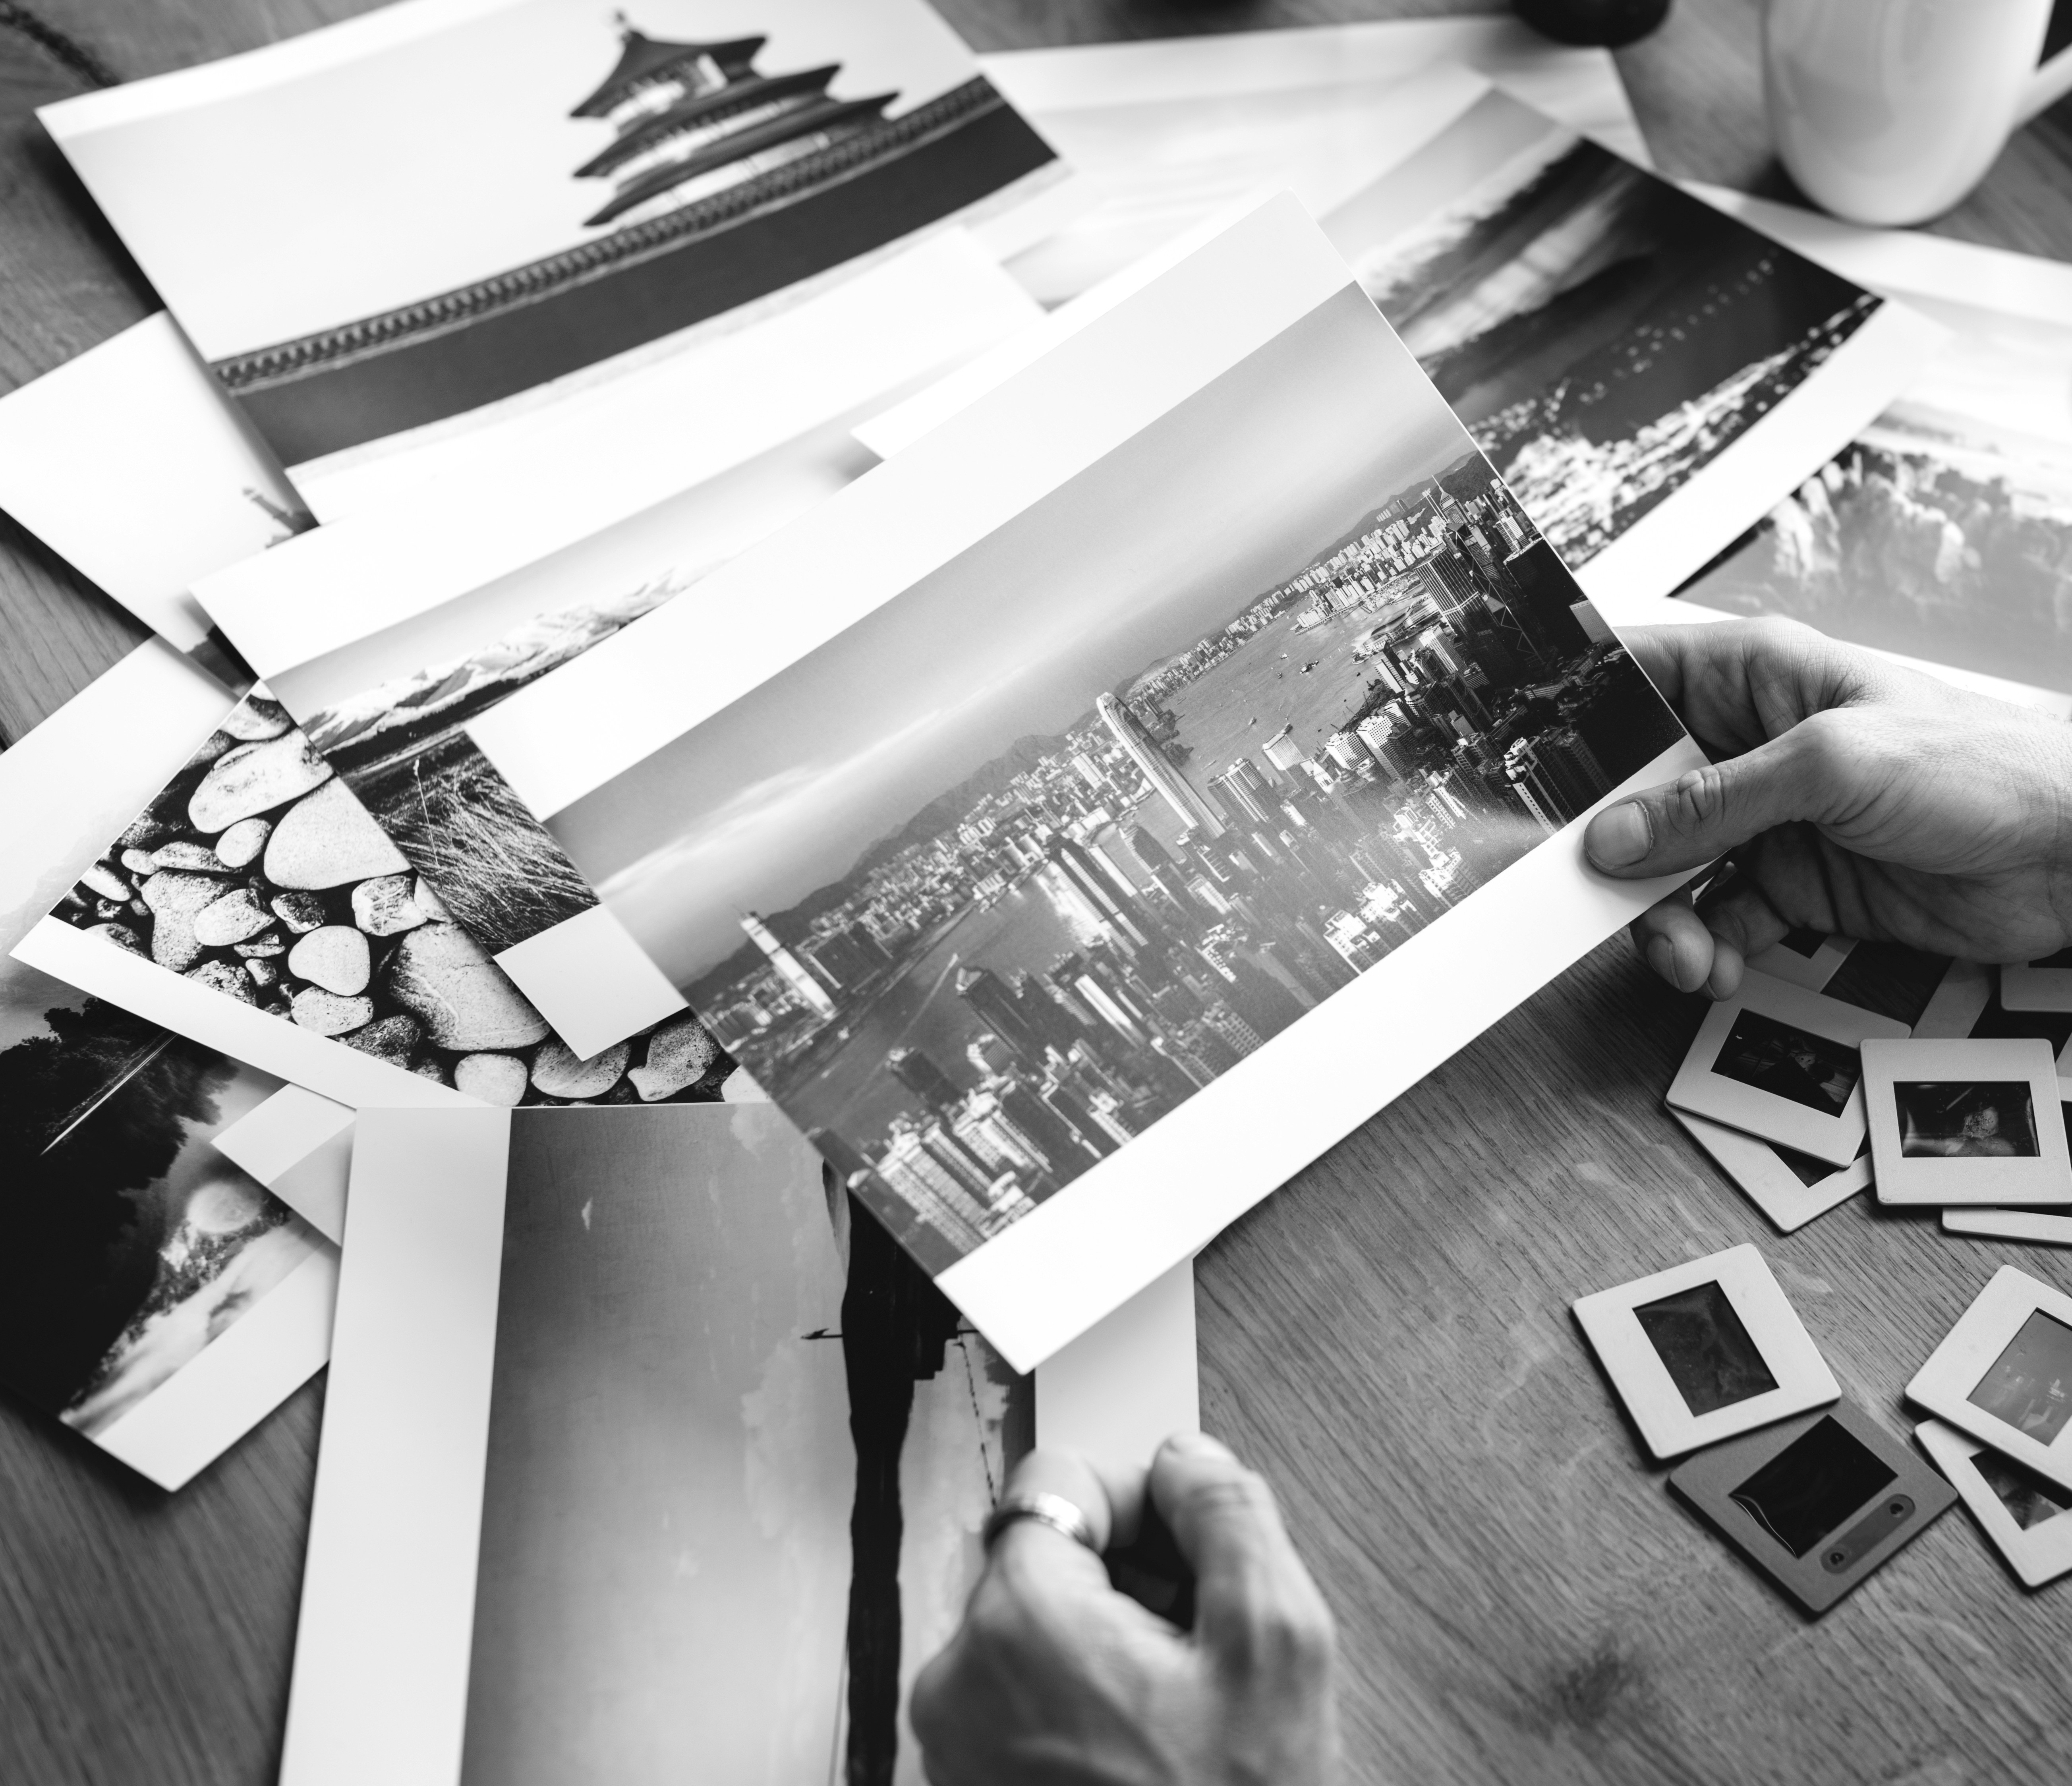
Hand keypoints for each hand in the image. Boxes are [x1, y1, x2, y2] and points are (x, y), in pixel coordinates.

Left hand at [911, 1433, 1336, 1785]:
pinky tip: (1147, 1747)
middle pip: (1045, 1558)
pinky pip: (1020, 1700)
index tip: (1187, 1553)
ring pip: (1037, 1631)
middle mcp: (962, 1678)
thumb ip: (1230, 1517)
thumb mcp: (1278, 1647)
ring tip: (1179, 1711)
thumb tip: (1187, 1461)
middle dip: (1127, 1581)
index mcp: (1022, 1621)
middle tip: (1198, 1645)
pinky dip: (1080, 1703)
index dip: (1139, 1504)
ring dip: (1109, 1646)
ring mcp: (956, 1746)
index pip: (1058, 1480)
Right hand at [1582, 618, 2071, 998]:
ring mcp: (1764, 819)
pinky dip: (1704, 950)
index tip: (1521, 763)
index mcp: (1752, 677)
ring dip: (1657, 916)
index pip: (1630, 676)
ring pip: (1664, 868)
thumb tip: (1620, 833)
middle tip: (1599, 891)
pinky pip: (1713, 919)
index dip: (1568, 713)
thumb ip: (1717, 802)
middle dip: (1609, 848)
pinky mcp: (1789, 884)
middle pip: (1632, 792)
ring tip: (1683, 952)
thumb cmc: (1982, 766)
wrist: (2071, 852)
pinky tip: (1717, 966)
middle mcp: (1746, 745)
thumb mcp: (1833, 765)